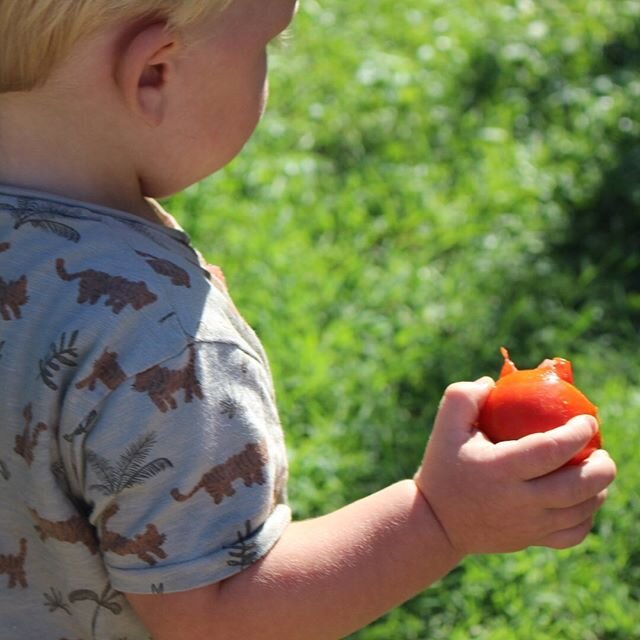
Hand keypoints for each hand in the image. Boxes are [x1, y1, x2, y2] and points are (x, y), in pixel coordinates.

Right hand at [414, 378, 616, 555]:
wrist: (435, 522)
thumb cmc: (443, 466)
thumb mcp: (445, 426)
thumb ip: (464, 396)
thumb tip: (494, 381)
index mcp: (498, 469)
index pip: (551, 450)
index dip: (577, 433)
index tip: (588, 420)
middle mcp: (518, 501)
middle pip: (578, 487)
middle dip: (602, 467)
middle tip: (601, 450)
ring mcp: (527, 526)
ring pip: (581, 511)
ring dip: (598, 489)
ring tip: (595, 469)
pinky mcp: (530, 540)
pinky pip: (573, 534)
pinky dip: (586, 516)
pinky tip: (583, 499)